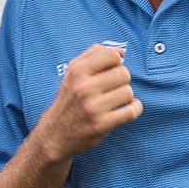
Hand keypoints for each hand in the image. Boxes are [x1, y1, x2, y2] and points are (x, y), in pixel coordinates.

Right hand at [35, 44, 141, 161]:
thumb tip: (120, 52)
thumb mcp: (72, 73)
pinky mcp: (101, 124)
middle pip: (123, 73)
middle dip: (122, 81)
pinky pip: (131, 111)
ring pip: (128, 92)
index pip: (112, 55)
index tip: (111, 71)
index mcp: (77, 71)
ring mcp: (93, 107)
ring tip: (115, 101)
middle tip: (112, 89)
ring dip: (126, 97)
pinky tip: (126, 109)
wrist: (54, 134)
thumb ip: (93, 56)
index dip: (116, 63)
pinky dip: (134, 109)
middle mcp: (84, 87)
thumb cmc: (68, 101)